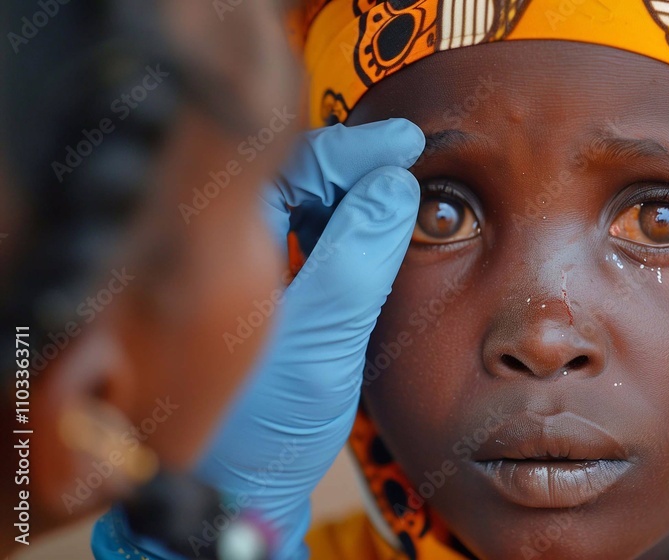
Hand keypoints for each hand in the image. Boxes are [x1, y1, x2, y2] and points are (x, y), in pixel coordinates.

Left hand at [92, 118, 424, 558]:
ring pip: (298, 204)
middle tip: (410, 159)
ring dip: (351, 193)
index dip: (353, 148)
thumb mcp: (319, 342)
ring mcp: (237, 268)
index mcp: (214, 245)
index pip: (286, 164)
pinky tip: (371, 229)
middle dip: (354, 165)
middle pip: (291, 174)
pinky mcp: (260, 292)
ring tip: (398, 189)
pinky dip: (341, 225)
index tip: (407, 144)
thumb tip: (395, 183)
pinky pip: (301, 237)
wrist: (240, 488)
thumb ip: (358, 259)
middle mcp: (218, 247)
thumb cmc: (265, 426)